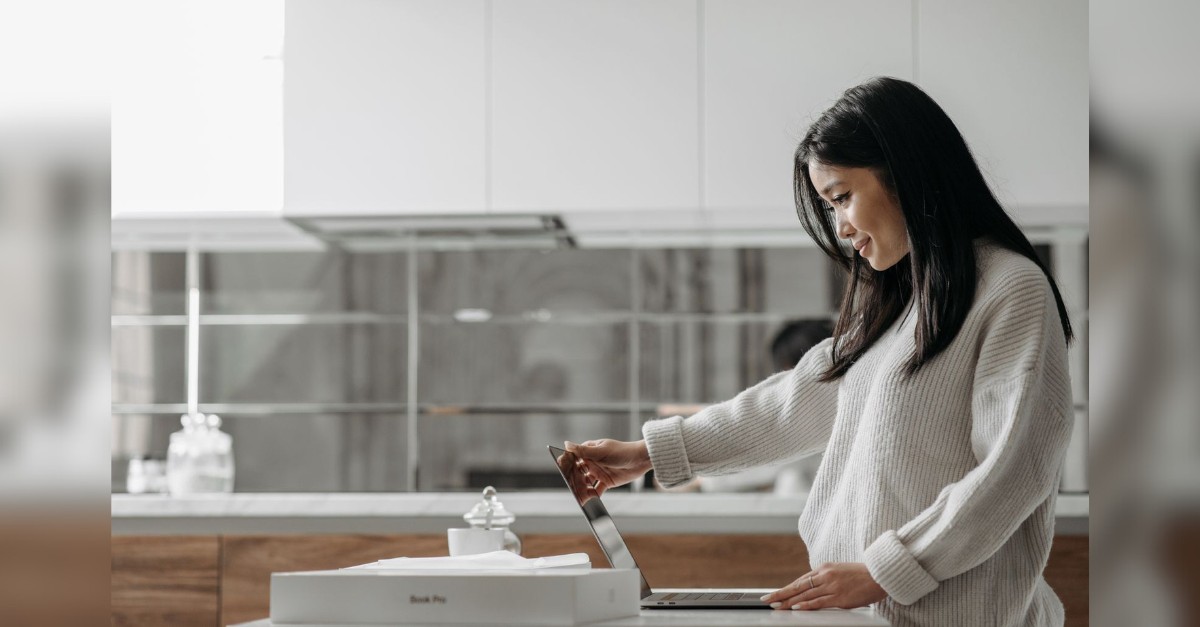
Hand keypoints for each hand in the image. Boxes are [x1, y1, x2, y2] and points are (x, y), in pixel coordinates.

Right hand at [563, 439, 651, 498]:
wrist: (641, 460)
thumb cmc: (622, 451)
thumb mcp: (602, 451)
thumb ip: (583, 450)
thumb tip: (566, 444)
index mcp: (589, 451)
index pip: (574, 459)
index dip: (567, 466)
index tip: (562, 474)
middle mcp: (592, 462)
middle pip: (578, 473)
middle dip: (574, 481)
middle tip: (570, 489)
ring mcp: (599, 472)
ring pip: (586, 483)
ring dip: (582, 490)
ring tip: (578, 498)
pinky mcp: (606, 482)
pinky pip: (596, 490)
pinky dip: (592, 496)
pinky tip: (589, 502)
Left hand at [760, 562, 886, 610]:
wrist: (880, 574)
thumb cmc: (862, 574)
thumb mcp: (839, 571)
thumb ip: (826, 579)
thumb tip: (813, 588)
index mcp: (824, 568)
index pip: (800, 580)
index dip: (787, 588)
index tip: (775, 594)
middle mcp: (825, 575)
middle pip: (798, 586)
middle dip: (781, 593)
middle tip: (767, 599)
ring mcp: (832, 586)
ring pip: (805, 595)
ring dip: (789, 601)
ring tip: (777, 606)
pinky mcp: (839, 597)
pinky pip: (819, 601)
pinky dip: (806, 605)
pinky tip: (795, 607)